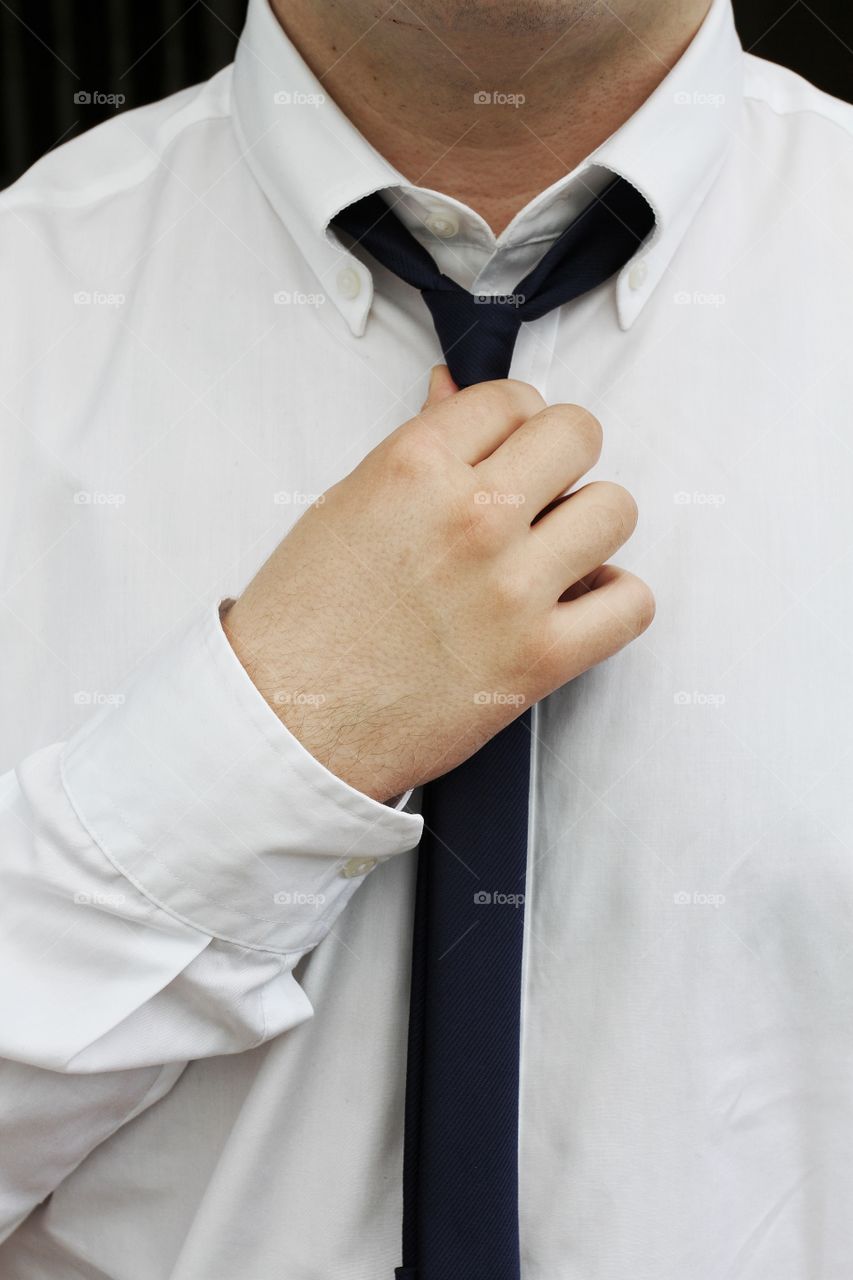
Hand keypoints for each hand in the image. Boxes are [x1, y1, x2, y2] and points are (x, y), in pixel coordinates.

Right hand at [222, 368, 653, 801]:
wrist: (287, 724)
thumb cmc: (303, 622)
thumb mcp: (345, 506)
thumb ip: (417, 448)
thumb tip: (452, 392)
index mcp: (414, 466)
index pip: (513, 397)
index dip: (514, 424)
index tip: (507, 451)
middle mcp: (471, 516)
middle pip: (577, 435)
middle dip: (561, 459)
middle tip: (537, 495)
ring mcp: (512, 587)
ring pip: (615, 509)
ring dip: (589, 527)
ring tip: (554, 553)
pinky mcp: (541, 657)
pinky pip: (631, 601)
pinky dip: (612, 601)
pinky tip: (576, 605)